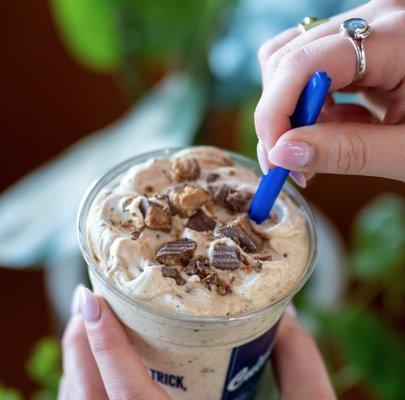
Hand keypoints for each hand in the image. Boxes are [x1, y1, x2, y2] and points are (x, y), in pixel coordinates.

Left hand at [59, 287, 334, 399]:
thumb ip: (301, 366)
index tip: (93, 299)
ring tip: (89, 327)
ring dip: (78, 367)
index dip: (106, 344)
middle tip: (88, 302)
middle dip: (79, 347)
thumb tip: (288, 316)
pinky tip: (97, 372)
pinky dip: (85, 393)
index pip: (130, 396)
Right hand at [255, 0, 404, 182]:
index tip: (275, 159)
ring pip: (291, 63)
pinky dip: (309, 110)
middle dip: (278, 117)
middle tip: (292, 163)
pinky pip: (311, 73)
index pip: (302, 63)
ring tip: (314, 149)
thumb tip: (283, 154)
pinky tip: (333, 131)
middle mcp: (374, 21)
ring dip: (290, 113)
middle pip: (287, 59)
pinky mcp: (361, 49)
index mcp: (398, 37)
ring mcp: (365, 32)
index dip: (274, 113)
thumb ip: (346, 152)